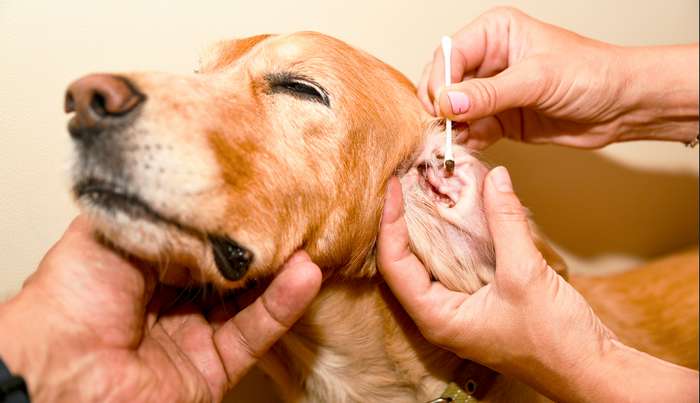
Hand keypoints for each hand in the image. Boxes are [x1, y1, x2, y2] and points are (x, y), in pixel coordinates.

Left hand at [0, 216, 321, 401]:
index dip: (224, 219)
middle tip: (288, 214)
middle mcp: (165, 304)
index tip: (256, 193)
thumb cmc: (68, 299)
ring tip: (306, 239)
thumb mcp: (105, 231)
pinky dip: (282, 306)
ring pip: (246, 301)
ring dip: (278, 272)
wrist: (60, 373)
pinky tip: (304, 275)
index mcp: (137, 270)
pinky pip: (254, 334)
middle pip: (224, 270)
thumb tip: (199, 194)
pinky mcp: (212, 369)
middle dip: (256, 244)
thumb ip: (154, 212)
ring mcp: (190, 338)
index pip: (194, 238)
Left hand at [378, 168, 613, 400]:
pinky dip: (455, 237)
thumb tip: (495, 177)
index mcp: (436, 317)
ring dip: (428, 227)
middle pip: (405, 261)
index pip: (394, 264)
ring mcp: (459, 309)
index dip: (390, 222)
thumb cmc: (555, 339)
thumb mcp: (526, 274)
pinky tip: (461, 211)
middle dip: (404, 220)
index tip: (394, 186)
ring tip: (426, 188)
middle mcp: (440, 315)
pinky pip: (456, 264)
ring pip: (430, 262)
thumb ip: (506, 222)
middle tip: (407, 181)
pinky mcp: (478, 302)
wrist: (591, 370)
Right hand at [419, 7, 698, 148]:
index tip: (443, 108)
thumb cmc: (591, 74)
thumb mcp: (537, 79)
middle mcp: (487, 60)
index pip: (448, 55)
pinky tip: (469, 148)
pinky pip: (469, 131)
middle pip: (444, 83)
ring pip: (453, 111)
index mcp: (494, 33)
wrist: (621, 106)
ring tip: (456, 143)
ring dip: (451, 129)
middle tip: (446, 128)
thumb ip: (489, 93)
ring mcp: (491, 92)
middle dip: (442, 107)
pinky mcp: (498, 120)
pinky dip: (466, 142)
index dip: (441, 82)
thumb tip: (448, 103)